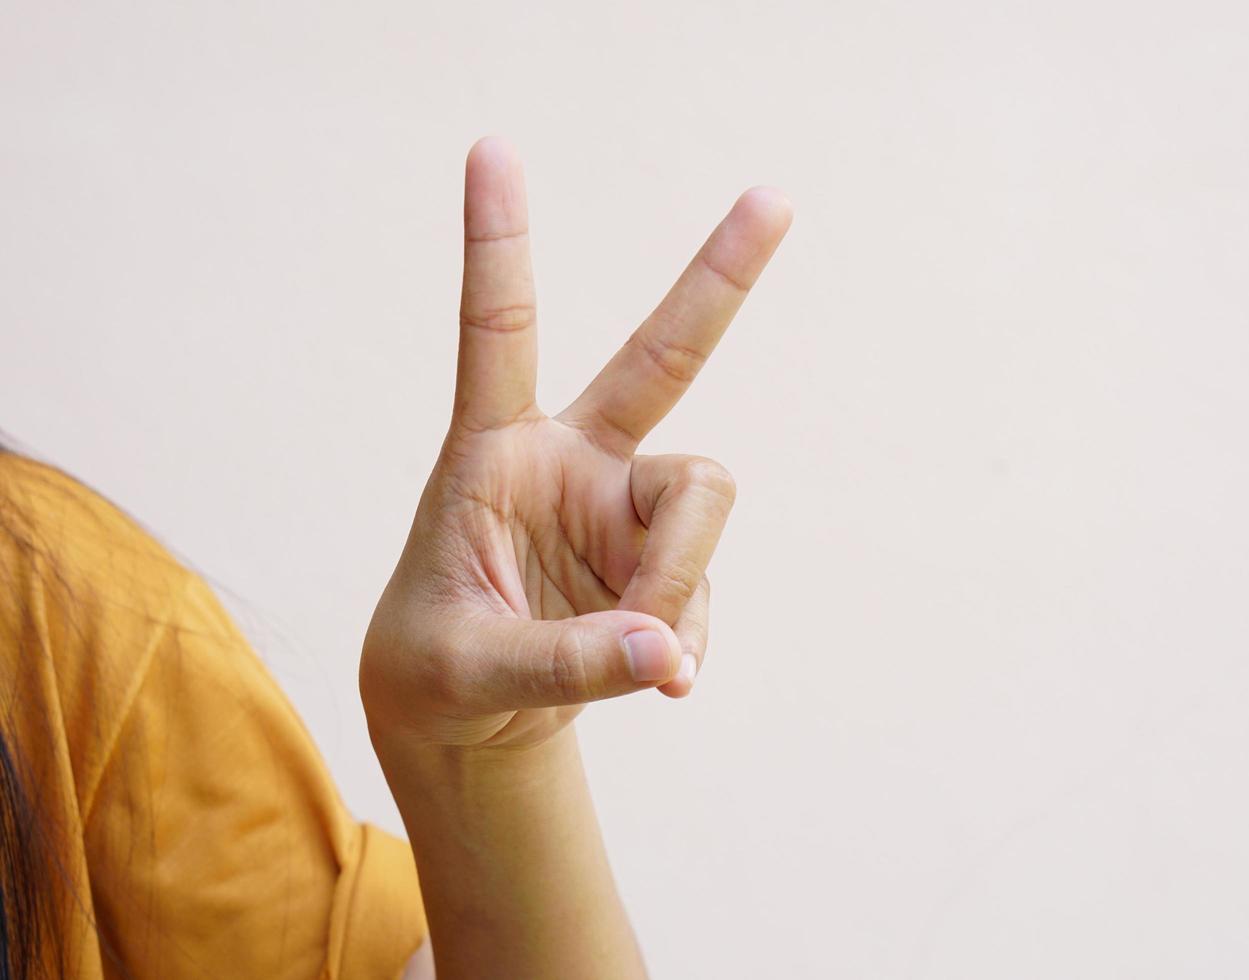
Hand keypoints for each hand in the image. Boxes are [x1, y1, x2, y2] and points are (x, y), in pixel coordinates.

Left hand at [360, 138, 791, 752]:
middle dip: (718, 279)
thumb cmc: (438, 670)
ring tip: (650, 665)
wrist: (468, 719)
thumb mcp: (469, 672)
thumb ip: (565, 664)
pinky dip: (687, 638)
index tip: (492, 148)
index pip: (497, 337)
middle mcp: (573, 459)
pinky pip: (702, 589)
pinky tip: (664, 676)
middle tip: (774, 196)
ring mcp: (627, 508)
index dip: (497, 247)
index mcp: (493, 454)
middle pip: (663, 358)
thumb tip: (667, 650)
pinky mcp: (663, 561)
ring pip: (702, 500)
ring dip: (681, 582)